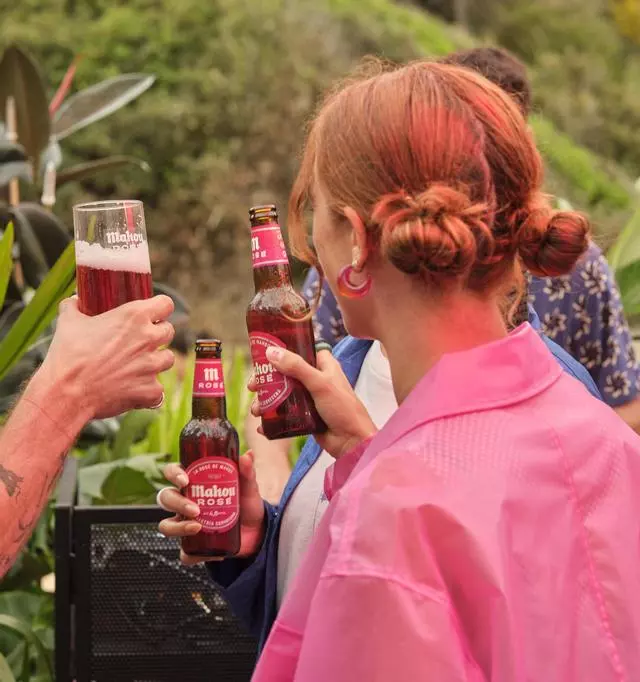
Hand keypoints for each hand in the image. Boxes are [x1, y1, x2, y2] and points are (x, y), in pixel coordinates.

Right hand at [38, 295, 174, 418]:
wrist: (65, 393)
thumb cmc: (67, 355)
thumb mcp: (68, 321)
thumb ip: (74, 306)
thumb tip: (75, 300)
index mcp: (134, 316)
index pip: (166, 304)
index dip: (160, 308)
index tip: (154, 314)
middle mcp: (149, 339)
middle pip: (169, 331)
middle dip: (157, 335)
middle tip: (140, 341)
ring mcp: (152, 366)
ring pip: (168, 359)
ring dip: (156, 361)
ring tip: (137, 365)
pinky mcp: (151, 390)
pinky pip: (158, 389)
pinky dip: (148, 391)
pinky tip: (133, 389)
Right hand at [157, 452, 264, 565]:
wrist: (258, 531)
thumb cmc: (247, 504)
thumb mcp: (249, 487)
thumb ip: (247, 472)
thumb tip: (247, 456)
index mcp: (195, 483)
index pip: (172, 473)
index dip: (173, 474)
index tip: (185, 480)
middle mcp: (186, 502)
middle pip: (165, 498)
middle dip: (177, 503)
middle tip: (196, 509)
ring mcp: (187, 524)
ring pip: (166, 526)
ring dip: (178, 527)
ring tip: (198, 527)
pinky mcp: (194, 546)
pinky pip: (183, 554)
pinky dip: (193, 555)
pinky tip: (214, 553)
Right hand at [249, 349, 376, 458]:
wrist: (352, 442)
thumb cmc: (344, 409)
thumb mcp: (320, 383)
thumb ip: (297, 367)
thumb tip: (272, 353)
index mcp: (324, 366)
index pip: (302, 350)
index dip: (285, 350)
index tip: (265, 353)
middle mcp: (316, 380)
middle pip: (286, 373)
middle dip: (268, 380)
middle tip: (253, 385)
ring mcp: (310, 399)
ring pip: (283, 394)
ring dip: (268, 401)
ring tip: (256, 409)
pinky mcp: (305, 416)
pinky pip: (285, 414)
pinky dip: (273, 418)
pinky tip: (262, 424)